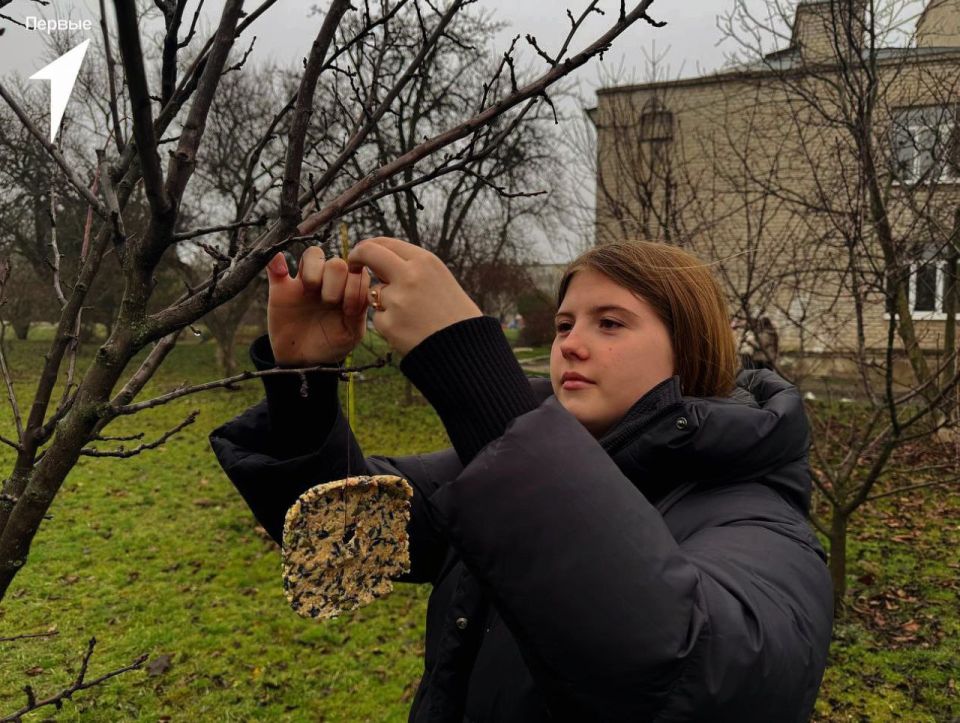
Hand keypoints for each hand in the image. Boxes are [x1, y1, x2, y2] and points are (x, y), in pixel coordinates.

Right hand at [266, 247, 369, 365]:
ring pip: (313, 255)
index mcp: (347, 292)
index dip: (354, 285)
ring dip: (314, 269)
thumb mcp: (351, 333)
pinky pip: (276, 265)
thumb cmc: (331, 345)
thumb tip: (361, 281)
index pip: (356, 272)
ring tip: (310, 290)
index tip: (349, 309)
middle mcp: (328, 283)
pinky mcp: (281, 288)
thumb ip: (360, 310)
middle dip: (336, 280)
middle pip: (336, 261)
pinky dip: (275, 260)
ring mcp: (304, 283)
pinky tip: (280, 270)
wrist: (303, 362)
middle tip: (330, 302)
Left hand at [346, 237, 482, 354]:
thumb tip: (382, 260)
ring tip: (413, 317)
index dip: (369, 247)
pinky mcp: (389, 323)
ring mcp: (397, 299)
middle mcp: (409, 275)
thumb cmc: (456, 316)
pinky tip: (411, 331)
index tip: (363, 254)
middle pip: (368, 254)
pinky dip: (390, 324)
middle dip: (356, 257)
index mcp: (425, 261)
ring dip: (385, 302)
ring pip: (374, 292)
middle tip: (353, 266)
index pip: (386, 243)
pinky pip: (379, 318)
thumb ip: (414, 269)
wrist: (466, 350)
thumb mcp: (441, 280)